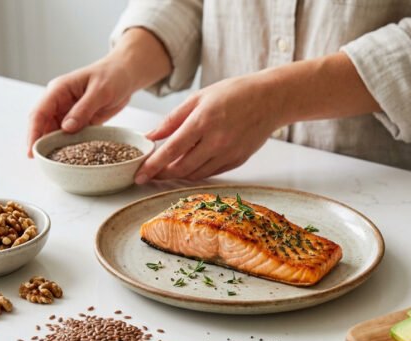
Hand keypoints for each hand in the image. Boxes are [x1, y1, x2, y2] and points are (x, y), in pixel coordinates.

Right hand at [26, 57, 133, 156]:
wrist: (126, 74)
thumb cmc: (113, 76)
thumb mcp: (101, 91)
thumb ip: (84, 109)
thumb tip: (66, 128)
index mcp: (59, 90)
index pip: (40, 112)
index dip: (33, 132)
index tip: (31, 150)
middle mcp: (60, 101)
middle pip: (43, 125)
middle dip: (40, 142)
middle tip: (41, 162)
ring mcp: (69, 112)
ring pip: (55, 132)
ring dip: (55, 146)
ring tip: (54, 163)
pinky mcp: (80, 120)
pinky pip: (71, 135)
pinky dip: (69, 146)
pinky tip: (70, 158)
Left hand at [136, 75, 281, 182]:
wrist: (271, 100)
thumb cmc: (235, 93)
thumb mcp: (199, 98)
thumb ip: (173, 119)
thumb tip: (151, 136)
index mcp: (203, 121)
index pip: (171, 150)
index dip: (153, 166)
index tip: (139, 175)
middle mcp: (216, 141)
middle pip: (182, 168)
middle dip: (162, 175)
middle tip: (148, 175)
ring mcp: (228, 153)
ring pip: (196, 174)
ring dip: (178, 175)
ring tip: (165, 172)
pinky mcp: (237, 161)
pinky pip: (211, 172)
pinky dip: (196, 172)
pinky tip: (187, 167)